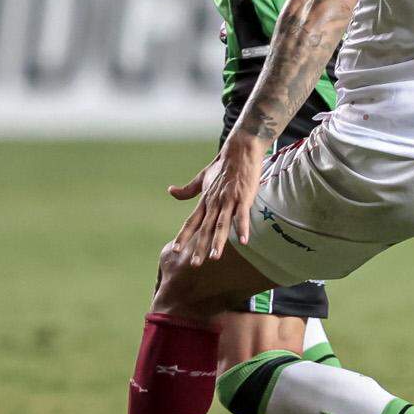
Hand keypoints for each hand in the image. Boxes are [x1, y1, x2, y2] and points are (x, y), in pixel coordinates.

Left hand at [166, 133, 267, 267]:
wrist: (239, 149)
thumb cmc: (223, 166)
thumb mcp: (203, 178)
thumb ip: (188, 189)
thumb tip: (170, 191)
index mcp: (205, 201)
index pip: (191, 222)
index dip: (183, 236)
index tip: (175, 250)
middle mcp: (214, 202)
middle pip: (204, 228)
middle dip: (199, 246)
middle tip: (194, 264)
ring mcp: (228, 200)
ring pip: (221, 224)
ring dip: (217, 241)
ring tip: (214, 257)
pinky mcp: (243, 196)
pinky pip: (242, 215)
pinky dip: (242, 228)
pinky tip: (243, 241)